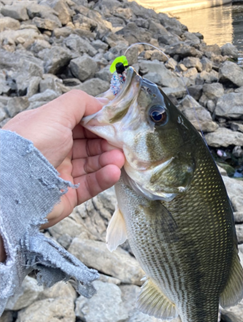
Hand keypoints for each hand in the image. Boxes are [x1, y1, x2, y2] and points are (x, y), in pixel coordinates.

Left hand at [3, 89, 123, 227]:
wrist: (17, 185)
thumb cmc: (33, 144)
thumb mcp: (56, 113)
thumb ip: (80, 103)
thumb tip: (101, 103)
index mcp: (49, 129)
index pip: (79, 125)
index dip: (98, 124)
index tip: (115, 124)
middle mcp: (55, 150)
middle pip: (88, 145)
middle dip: (106, 143)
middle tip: (121, 144)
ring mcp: (61, 173)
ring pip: (92, 165)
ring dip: (108, 161)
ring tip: (119, 159)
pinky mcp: (69, 194)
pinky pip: (91, 185)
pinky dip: (104, 178)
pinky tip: (113, 172)